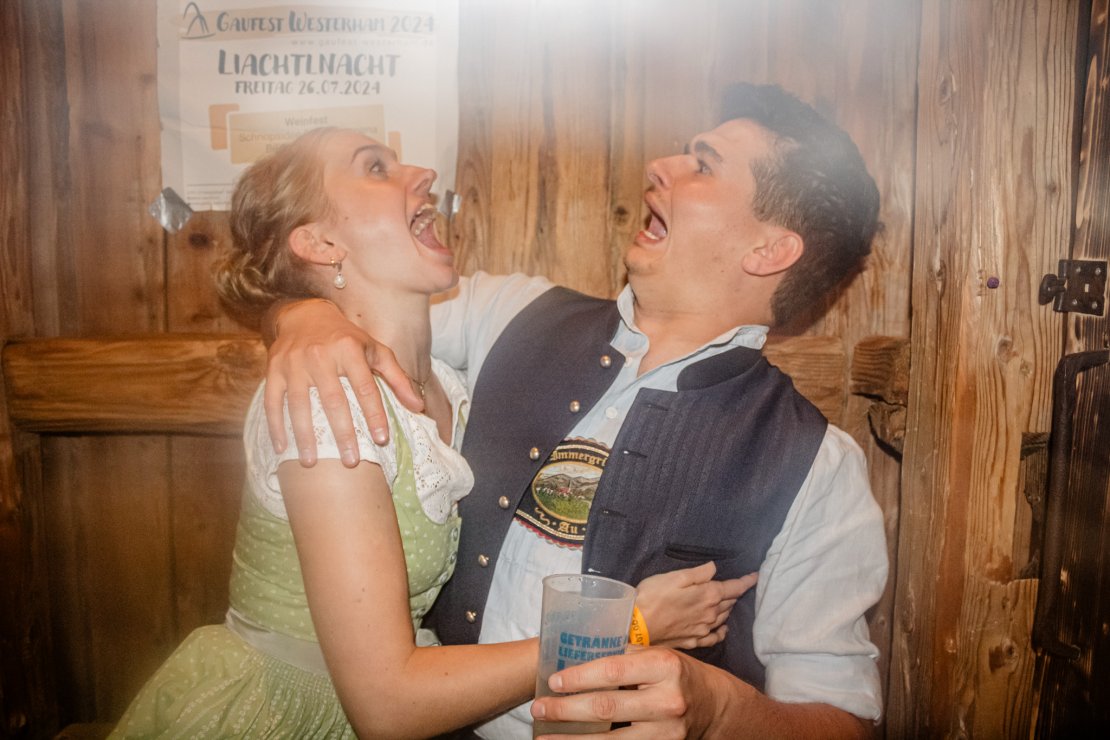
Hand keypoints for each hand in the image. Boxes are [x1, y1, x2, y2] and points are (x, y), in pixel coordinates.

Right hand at [263, 299, 421, 465]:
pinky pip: (273, 402)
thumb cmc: (346, 339)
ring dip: (305, 436)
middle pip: (333, 400)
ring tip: (312, 463)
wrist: (304, 315)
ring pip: (300, 405)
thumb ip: (397, 378)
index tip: (382, 440)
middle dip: (342, 433)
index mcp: (349, 350)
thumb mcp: (375, 350)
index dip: (374, 414)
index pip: (365, 388)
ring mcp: (294, 363)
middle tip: (352, 462)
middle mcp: (320, 355)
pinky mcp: (274, 370)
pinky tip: (281, 448)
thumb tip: (418, 407)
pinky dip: (275, 426)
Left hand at [531, 647, 745, 738]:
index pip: (613, 671)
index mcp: (665, 666)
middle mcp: (667, 700)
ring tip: (544, 736)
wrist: (716, 707)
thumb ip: (626, 656)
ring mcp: (667, 732)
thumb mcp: (659, 655)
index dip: (579, 677)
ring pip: (610, 739)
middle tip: (538, 709)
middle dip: (565, 709)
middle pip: (606, 707)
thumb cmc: (679, 674)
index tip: (552, 681)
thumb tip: (580, 651)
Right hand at [634, 562, 755, 648]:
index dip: (746, 581)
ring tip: (729, 601)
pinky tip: (723, 628)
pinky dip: (722, 631)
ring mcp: (703, 630)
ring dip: (729, 608)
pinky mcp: (694, 641)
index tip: (756, 576)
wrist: (635, 627)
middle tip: (738, 586)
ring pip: (724, 617)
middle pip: (730, 602)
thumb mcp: (674, 576)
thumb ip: (698, 573)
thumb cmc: (652, 596)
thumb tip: (715, 568)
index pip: (735, 587)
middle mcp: (711, 614)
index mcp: (708, 595)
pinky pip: (715, 637)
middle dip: (736, 593)